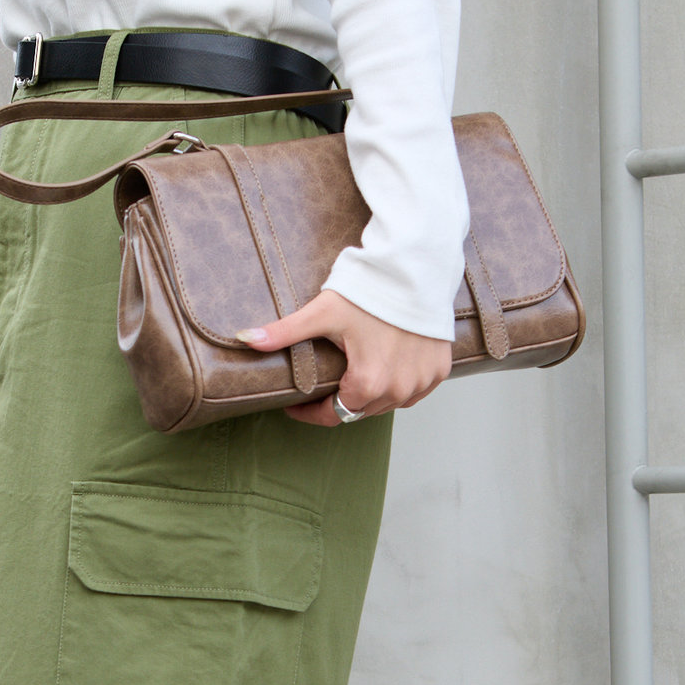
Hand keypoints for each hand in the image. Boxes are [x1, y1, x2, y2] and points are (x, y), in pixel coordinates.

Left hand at [236, 290, 451, 426]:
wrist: (417, 268)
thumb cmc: (372, 290)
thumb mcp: (323, 312)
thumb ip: (285, 332)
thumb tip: (246, 340)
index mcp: (368, 384)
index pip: (332, 416)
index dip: (309, 413)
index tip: (295, 404)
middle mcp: (398, 391)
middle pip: (359, 411)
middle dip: (338, 401)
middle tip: (323, 385)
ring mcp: (421, 383)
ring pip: (387, 404)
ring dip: (369, 395)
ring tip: (353, 375)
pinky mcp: (438, 372)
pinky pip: (412, 391)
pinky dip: (398, 385)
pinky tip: (386, 369)